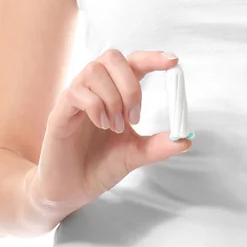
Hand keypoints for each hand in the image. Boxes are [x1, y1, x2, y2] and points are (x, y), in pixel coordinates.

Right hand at [32, 50, 190, 212]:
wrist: (73, 189)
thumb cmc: (101, 165)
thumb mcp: (137, 155)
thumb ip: (160, 146)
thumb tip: (186, 140)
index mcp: (116, 93)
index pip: (134, 63)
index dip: (152, 58)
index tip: (173, 62)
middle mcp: (95, 89)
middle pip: (113, 57)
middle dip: (131, 84)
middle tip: (134, 117)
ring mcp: (76, 97)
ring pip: (95, 70)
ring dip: (113, 98)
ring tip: (115, 127)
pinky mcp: (60, 111)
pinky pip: (77, 92)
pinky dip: (96, 107)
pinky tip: (102, 125)